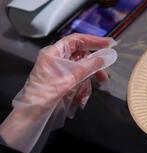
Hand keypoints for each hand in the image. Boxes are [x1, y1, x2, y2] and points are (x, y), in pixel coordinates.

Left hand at [0, 34, 117, 152]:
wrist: (32, 112)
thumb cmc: (47, 92)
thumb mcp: (70, 78)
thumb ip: (89, 66)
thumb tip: (105, 57)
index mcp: (55, 52)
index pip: (77, 40)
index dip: (94, 40)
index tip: (109, 44)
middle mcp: (57, 58)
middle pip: (81, 56)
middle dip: (94, 67)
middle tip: (104, 76)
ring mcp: (59, 70)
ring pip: (81, 70)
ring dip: (88, 81)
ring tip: (90, 92)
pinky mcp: (61, 81)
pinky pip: (77, 80)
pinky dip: (82, 88)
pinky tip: (81, 99)